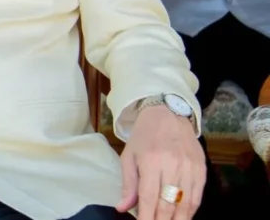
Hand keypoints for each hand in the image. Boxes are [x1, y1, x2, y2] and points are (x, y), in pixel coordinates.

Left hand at [118, 105, 204, 219]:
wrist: (168, 114)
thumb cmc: (144, 136)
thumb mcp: (129, 156)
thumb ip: (128, 184)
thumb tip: (122, 208)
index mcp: (151, 161)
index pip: (149, 197)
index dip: (146, 217)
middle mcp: (172, 165)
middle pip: (168, 204)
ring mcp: (190, 168)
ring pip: (186, 204)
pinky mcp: (202, 169)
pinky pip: (198, 197)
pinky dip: (190, 211)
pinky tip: (183, 217)